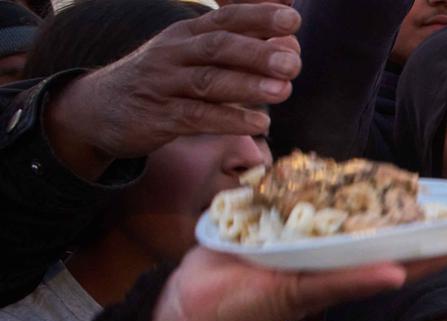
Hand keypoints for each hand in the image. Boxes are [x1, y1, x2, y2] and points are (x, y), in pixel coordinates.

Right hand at [45, 3, 302, 179]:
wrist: (100, 109)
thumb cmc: (163, 81)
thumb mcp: (190, 56)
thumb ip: (235, 53)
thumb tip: (289, 48)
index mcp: (186, 33)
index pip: (225, 18)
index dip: (259, 17)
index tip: (293, 19)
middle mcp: (174, 53)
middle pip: (218, 47)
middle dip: (258, 53)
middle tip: (294, 62)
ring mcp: (164, 84)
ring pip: (208, 81)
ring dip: (248, 86)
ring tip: (284, 91)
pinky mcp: (160, 117)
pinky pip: (198, 117)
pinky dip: (230, 120)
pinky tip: (260, 124)